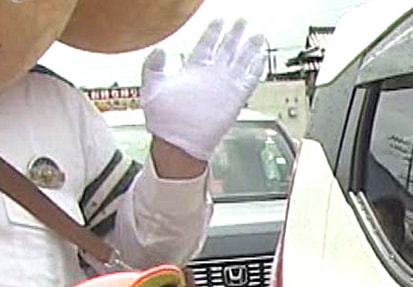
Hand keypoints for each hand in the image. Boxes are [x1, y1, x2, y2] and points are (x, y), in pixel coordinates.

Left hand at [141, 19, 267, 162]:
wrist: (178, 142)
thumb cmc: (164, 120)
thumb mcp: (151, 86)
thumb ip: (153, 66)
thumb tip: (159, 50)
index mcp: (193, 71)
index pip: (207, 45)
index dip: (213, 31)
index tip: (219, 20)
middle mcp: (211, 77)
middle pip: (227, 49)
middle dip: (235, 34)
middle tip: (242, 21)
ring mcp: (224, 87)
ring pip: (240, 61)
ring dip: (249, 47)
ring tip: (256, 34)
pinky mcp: (235, 98)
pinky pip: (249, 80)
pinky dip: (256, 68)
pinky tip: (261, 57)